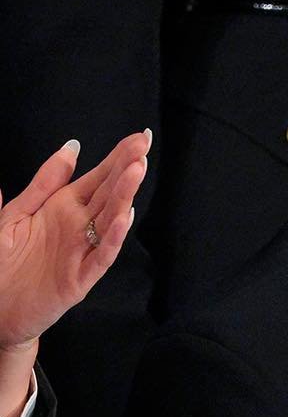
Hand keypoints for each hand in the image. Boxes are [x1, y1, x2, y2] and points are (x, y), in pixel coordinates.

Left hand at [0, 130, 150, 349]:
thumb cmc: (2, 265)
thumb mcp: (16, 212)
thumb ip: (43, 182)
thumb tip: (71, 148)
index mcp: (62, 208)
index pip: (97, 178)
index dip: (117, 157)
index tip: (138, 137)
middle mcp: (78, 228)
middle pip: (109, 193)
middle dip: (127, 168)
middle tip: (145, 143)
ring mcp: (82, 252)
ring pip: (110, 220)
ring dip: (125, 195)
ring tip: (137, 170)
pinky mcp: (79, 279)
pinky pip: (101, 256)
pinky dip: (114, 237)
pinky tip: (125, 217)